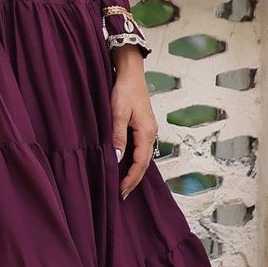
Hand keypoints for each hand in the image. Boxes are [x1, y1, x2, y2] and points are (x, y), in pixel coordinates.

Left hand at [110, 47, 156, 195]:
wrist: (131, 72)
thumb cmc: (124, 89)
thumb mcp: (117, 112)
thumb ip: (117, 136)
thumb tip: (116, 159)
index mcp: (147, 132)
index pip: (140, 163)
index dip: (130, 179)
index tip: (120, 191)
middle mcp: (151, 133)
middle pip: (144, 163)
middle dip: (133, 180)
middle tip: (121, 194)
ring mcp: (149, 130)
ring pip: (143, 157)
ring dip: (134, 171)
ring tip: (123, 184)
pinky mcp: (144, 127)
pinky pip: (141, 149)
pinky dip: (135, 161)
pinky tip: (126, 165)